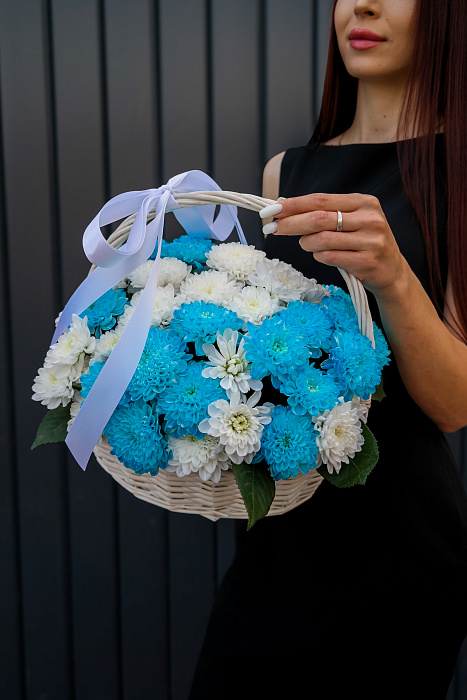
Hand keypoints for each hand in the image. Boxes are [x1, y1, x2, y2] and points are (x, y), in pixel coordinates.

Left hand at [264, 193, 406, 297]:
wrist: (392, 272)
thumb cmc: (364, 243)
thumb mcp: (353, 221)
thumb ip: (326, 213)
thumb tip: (284, 208)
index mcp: (364, 202)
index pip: (321, 199)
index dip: (294, 204)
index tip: (272, 209)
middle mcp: (370, 219)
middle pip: (318, 218)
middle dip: (290, 223)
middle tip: (272, 228)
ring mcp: (370, 241)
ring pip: (321, 240)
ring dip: (306, 243)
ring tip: (308, 245)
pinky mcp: (366, 262)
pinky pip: (329, 257)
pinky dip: (318, 256)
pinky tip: (322, 255)